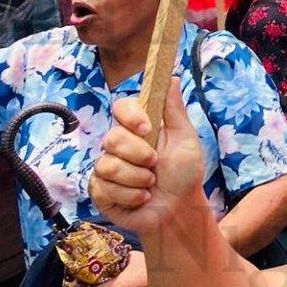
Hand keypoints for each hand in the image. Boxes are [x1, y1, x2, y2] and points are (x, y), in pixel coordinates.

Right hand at [93, 82, 204, 240]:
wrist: (179, 209)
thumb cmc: (184, 173)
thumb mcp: (186, 139)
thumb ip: (175, 111)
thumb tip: (172, 76)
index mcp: (140, 128)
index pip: (122, 107)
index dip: (131, 116)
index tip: (147, 128)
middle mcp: (120, 145)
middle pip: (112, 137)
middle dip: (139, 154)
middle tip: (155, 164)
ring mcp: (107, 167)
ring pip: (108, 165)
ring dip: (137, 178)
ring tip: (151, 184)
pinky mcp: (100, 191)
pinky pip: (104, 187)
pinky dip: (130, 195)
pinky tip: (141, 198)